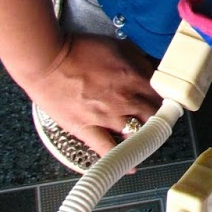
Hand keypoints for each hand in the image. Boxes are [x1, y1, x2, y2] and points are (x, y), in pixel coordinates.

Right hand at [24, 35, 160, 159]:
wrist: (47, 61)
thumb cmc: (78, 50)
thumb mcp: (116, 45)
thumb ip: (138, 59)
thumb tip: (152, 69)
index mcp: (133, 77)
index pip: (161, 95)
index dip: (164, 99)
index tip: (164, 103)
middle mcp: (125, 100)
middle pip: (152, 116)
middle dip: (156, 118)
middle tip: (155, 120)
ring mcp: (107, 117)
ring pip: (136, 133)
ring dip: (141, 135)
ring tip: (142, 136)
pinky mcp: (87, 129)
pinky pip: (107, 150)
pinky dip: (121, 160)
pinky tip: (130, 166)